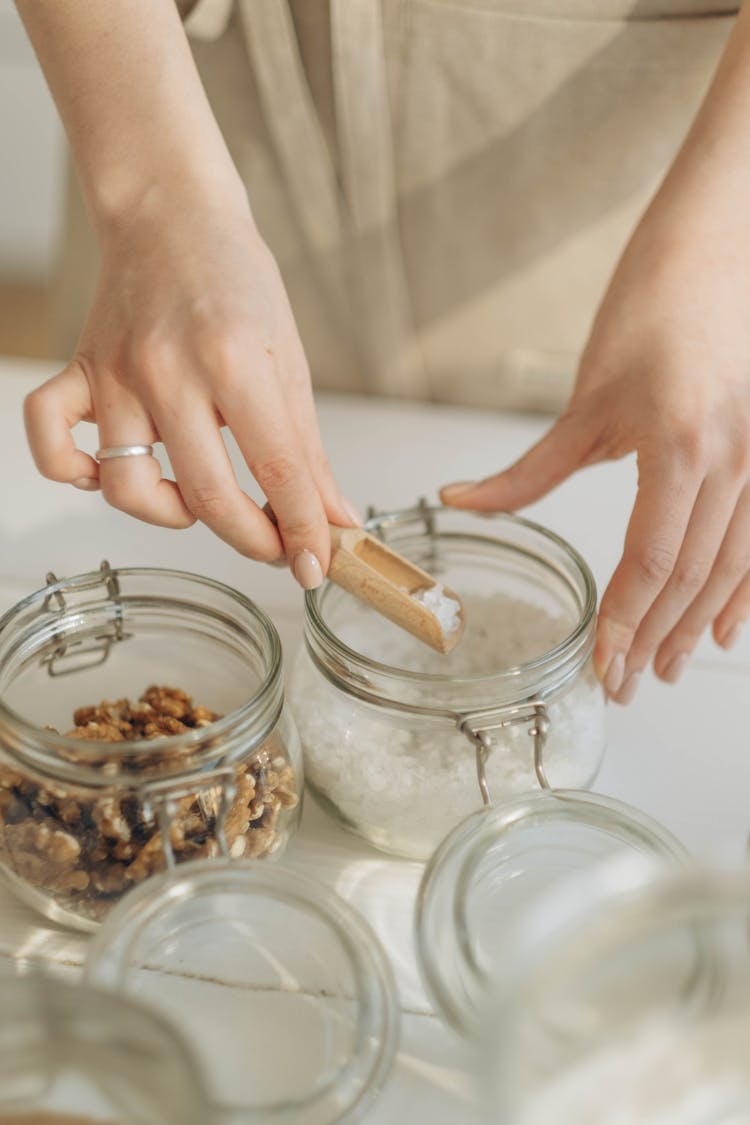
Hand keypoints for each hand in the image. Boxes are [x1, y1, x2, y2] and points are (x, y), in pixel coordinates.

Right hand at [24, 190, 355, 586]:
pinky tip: (110, 473)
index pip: (277, 470)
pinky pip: (49, 443)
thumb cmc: (236, 280)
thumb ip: (307, 450)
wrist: (171, 212)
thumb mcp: (290, 360)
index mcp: (235, 359)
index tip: (317, 567)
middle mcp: (168, 370)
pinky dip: (72, 473)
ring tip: (199, 498)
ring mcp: (116, 375)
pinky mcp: (80, 372)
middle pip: (207, 495)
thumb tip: (334, 521)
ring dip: (172, 516)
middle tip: (278, 548)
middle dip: (254, 541)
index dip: (305, 530)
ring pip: (126, 487)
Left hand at [441, 205, 749, 701]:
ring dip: (697, 625)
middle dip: (656, 638)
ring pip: (732, 566)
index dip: (625, 621)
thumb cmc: (652, 308)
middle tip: (626, 685)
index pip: (650, 561)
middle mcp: (731, 461)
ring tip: (666, 669)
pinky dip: (745, 591)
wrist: (720, 245)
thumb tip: (459, 500)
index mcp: (679, 449)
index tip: (603, 664)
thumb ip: (528, 469)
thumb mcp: (586, 399)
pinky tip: (728, 627)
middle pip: (692, 576)